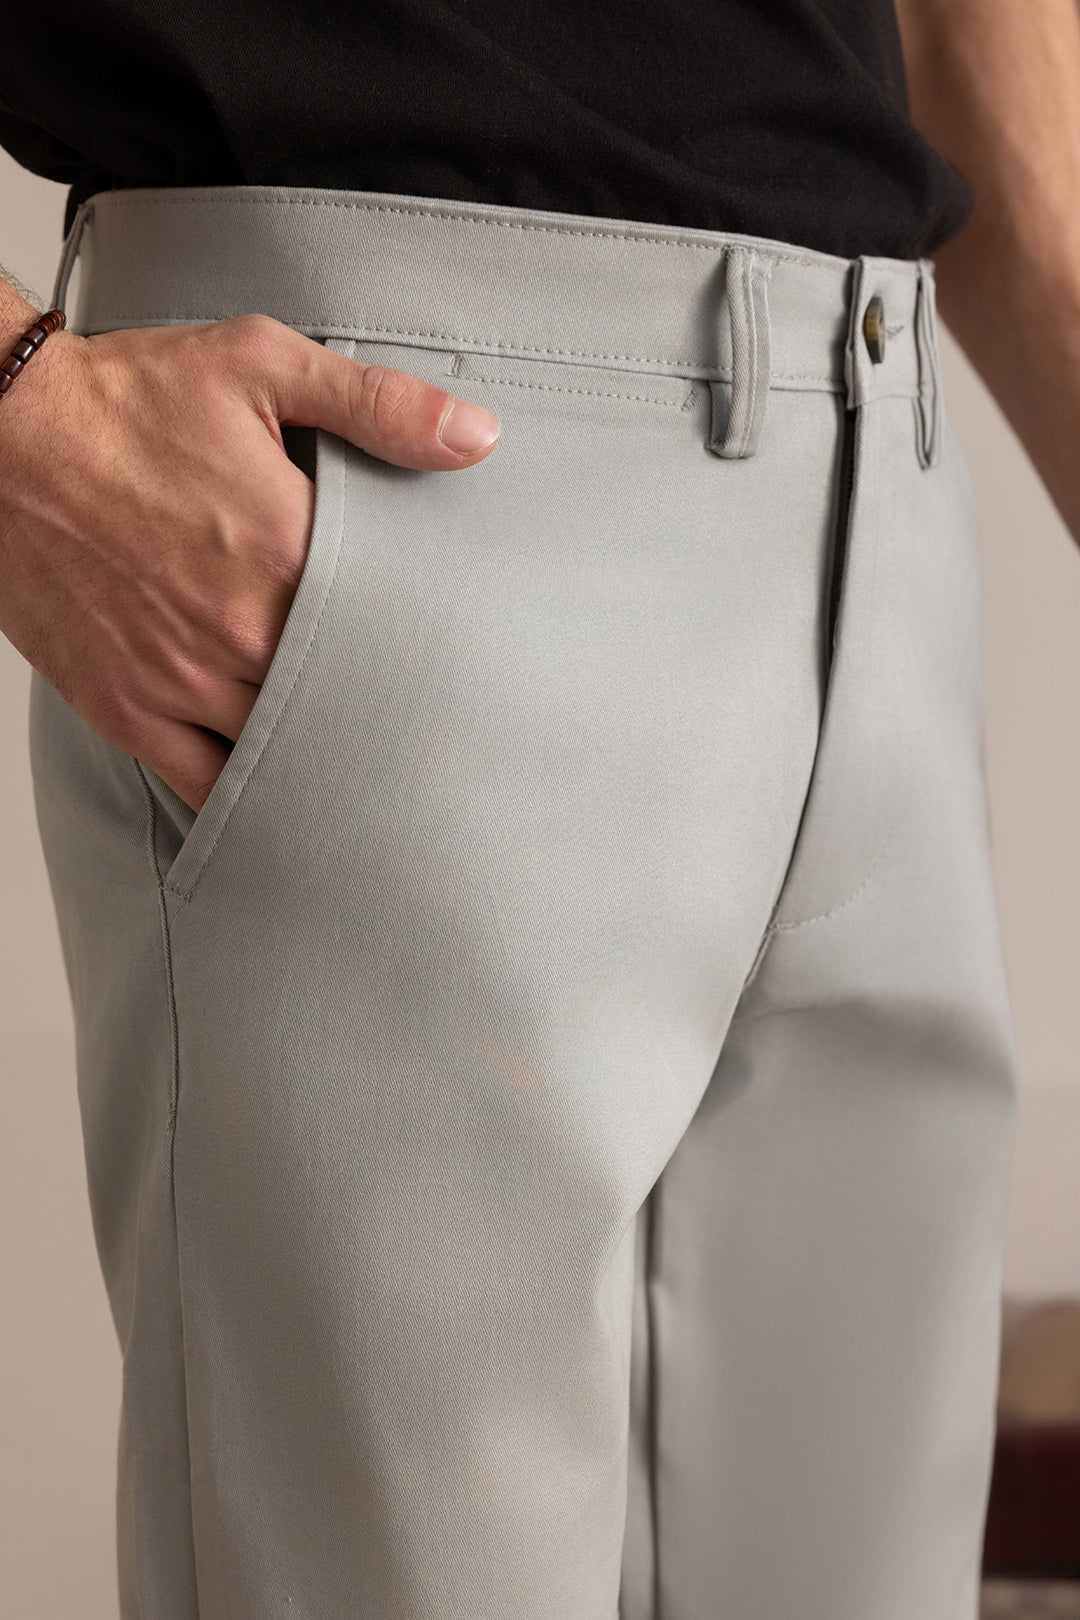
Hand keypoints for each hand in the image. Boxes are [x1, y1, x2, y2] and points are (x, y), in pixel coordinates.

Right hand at [0, 312, 499, 809]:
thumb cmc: (128, 397)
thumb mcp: (260, 364)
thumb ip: (377, 405)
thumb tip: (476, 436)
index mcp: (282, 547)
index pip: (390, 629)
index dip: (427, 651)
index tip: (455, 662)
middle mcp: (235, 627)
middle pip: (342, 702)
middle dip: (382, 711)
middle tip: (428, 728)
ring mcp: (177, 677)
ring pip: (282, 754)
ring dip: (323, 757)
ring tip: (367, 761)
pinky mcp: (125, 708)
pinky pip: (205, 786)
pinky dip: (250, 798)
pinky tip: (285, 790)